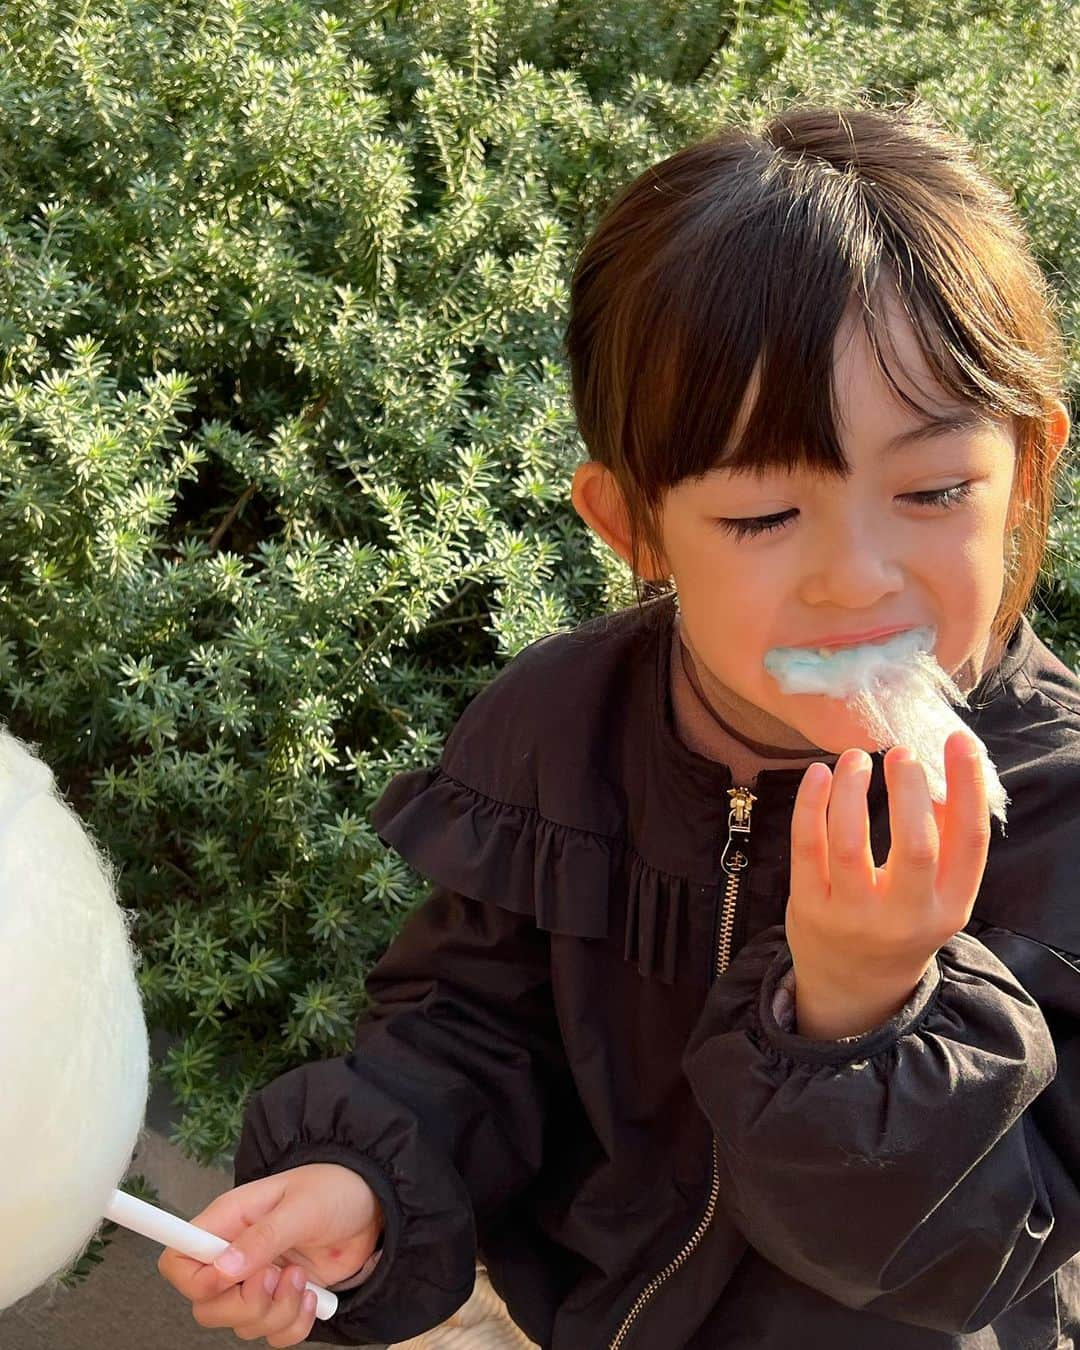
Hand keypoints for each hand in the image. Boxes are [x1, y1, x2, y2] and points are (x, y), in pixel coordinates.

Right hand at [157, 1163, 382, 1346]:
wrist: (372, 1205)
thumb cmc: (333, 1190)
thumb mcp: (301, 1207)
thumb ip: (263, 1237)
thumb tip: (223, 1268)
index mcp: (228, 1221)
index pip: (178, 1261)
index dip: (194, 1281)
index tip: (229, 1279)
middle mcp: (235, 1255)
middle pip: (206, 1307)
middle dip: (243, 1304)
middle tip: (276, 1276)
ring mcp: (258, 1282)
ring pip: (241, 1325)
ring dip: (276, 1312)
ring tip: (301, 1277)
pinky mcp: (282, 1300)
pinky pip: (272, 1336)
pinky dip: (293, 1326)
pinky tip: (313, 1297)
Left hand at [785, 730, 990, 1038]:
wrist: (855, 988)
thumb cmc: (901, 922)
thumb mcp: (937, 894)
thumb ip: (944, 840)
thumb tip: (943, 771)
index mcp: (949, 907)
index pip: (969, 842)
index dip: (967, 788)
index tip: (958, 742)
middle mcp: (905, 916)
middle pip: (914, 846)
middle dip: (908, 791)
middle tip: (901, 752)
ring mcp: (854, 916)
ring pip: (850, 844)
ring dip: (852, 791)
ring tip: (855, 757)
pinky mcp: (810, 908)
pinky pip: (807, 848)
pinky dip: (811, 804)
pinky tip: (819, 774)